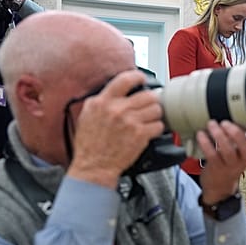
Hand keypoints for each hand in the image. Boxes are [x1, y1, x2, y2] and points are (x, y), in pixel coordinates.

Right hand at [68, 70, 164, 187]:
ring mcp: (130, 122)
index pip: (124, 80)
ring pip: (156, 109)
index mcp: (102, 102)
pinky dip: (157, 129)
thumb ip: (101, 101)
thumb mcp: (86, 116)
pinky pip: (159, 125)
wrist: (94, 167)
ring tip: (148, 120)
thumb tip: (115, 91)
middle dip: (151, 100)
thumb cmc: (89, 145)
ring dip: (155, 115)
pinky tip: (149, 132)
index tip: (142, 79)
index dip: (137, 77)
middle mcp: (117, 109)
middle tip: (148, 105)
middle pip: (148, 95)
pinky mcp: (140, 135)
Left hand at [197, 121, 245, 204]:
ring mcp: (230, 164)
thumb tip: (233, 112)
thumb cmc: (230, 162)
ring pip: (228, 151)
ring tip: (212, 124)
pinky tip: (201, 134)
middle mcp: (243, 159)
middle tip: (226, 123)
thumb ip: (240, 136)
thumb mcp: (240, 151)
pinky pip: (212, 155)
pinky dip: (206, 143)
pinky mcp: (216, 167)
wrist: (219, 185)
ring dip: (219, 136)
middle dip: (237, 134)